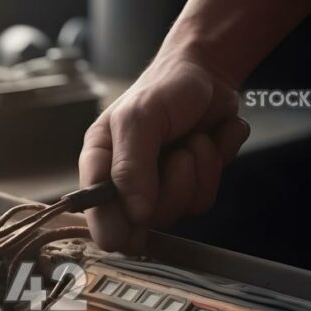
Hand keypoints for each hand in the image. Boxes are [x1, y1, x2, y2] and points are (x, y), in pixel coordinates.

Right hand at [79, 54, 249, 251]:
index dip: (109, 227)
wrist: (209, 72)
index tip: (126, 237)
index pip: (95, 209)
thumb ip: (131, 165)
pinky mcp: (191, 186)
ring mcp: (161, 187)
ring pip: (179, 211)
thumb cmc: (164, 88)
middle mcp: (127, 181)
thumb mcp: (138, 118)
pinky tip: (209, 141)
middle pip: (144, 219)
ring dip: (197, 171)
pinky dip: (215, 166)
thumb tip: (136, 213)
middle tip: (178, 154)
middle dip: (170, 188)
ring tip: (194, 139)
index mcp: (100, 163)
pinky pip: (204, 199)